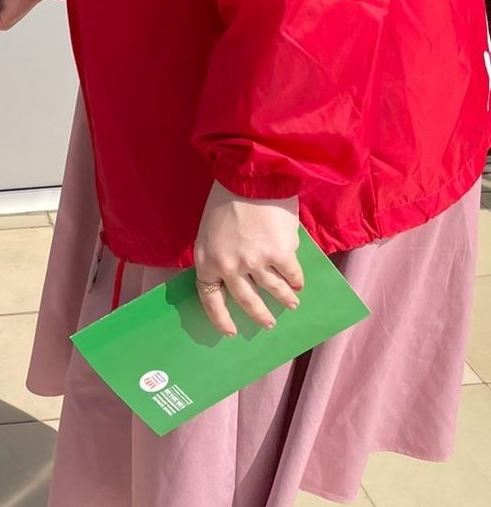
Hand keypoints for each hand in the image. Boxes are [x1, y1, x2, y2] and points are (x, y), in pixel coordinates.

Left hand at [193, 181, 303, 335]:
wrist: (250, 174)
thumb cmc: (226, 197)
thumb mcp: (209, 230)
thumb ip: (219, 254)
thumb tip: (238, 275)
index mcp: (206, 261)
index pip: (210, 299)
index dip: (220, 318)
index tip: (230, 332)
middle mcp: (229, 267)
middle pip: (245, 300)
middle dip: (258, 315)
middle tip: (267, 323)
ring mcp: (255, 262)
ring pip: (272, 290)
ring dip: (283, 299)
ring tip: (291, 304)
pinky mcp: (279, 254)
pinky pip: (291, 275)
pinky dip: (296, 281)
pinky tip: (299, 283)